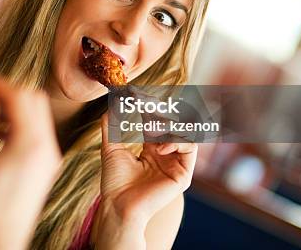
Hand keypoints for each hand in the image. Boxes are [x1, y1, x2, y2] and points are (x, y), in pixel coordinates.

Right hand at [0, 78, 60, 249]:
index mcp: (29, 145)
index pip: (20, 96)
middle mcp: (46, 148)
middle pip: (34, 99)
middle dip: (9, 92)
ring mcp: (49, 158)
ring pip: (38, 115)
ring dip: (14, 108)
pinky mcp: (45, 168)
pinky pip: (37, 132)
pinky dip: (18, 125)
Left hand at [94, 114, 197, 249]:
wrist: (119, 205)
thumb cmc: (114, 181)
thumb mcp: (111, 148)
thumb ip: (112, 125)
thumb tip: (111, 103)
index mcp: (151, 149)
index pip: (156, 122)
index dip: (149, 107)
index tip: (136, 95)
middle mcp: (166, 155)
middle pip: (173, 124)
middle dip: (162, 112)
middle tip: (147, 103)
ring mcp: (175, 163)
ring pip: (184, 133)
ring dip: (169, 126)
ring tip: (152, 130)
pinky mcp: (183, 174)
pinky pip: (190, 148)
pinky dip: (177, 141)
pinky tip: (159, 148)